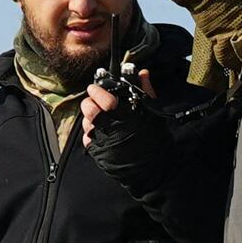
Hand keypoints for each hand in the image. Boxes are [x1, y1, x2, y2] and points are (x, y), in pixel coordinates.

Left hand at [79, 79, 171, 195]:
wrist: (153, 169)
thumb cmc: (154, 140)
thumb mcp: (151, 112)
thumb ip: (146, 91)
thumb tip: (143, 73)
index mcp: (124, 114)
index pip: (102, 97)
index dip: (96, 90)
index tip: (95, 87)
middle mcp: (111, 126)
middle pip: (88, 108)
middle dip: (89, 103)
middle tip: (94, 101)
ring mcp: (103, 140)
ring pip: (86, 123)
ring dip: (90, 119)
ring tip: (100, 119)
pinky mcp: (98, 152)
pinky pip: (87, 139)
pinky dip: (91, 134)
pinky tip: (100, 134)